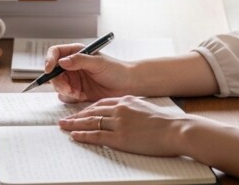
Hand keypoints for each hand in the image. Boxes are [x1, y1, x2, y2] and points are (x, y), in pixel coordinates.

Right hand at [45, 43, 131, 102]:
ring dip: (65, 90)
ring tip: (78, 93)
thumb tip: (62, 61)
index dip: (49, 60)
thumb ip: (79, 61)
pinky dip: (71, 97)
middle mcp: (72, 65)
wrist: (127, 85)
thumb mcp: (98, 63)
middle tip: (68, 89)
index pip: (55, 53)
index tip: (48, 70)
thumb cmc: (116, 69)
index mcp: (76, 53)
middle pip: (53, 72)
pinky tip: (82, 96)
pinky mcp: (77, 91)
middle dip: (58, 81)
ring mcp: (74, 79)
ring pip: (58, 85)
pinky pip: (66, 95)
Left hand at [58, 96, 193, 156]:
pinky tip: (74, 136)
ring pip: (91, 122)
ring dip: (75, 124)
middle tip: (64, 119)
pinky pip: (96, 135)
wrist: (175, 130)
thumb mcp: (146, 108)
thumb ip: (133, 109)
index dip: (88, 109)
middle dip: (77, 116)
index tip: (79, 113)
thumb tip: (127, 114)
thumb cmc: (166, 122)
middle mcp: (120, 109)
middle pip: (92, 112)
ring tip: (63, 126)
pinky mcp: (120, 137)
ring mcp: (119, 123)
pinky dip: (83, 135)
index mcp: (126, 101)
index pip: (101, 104)